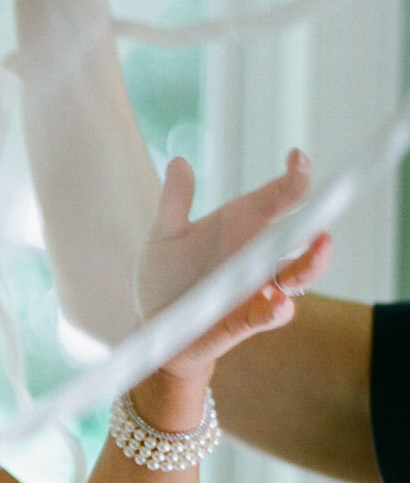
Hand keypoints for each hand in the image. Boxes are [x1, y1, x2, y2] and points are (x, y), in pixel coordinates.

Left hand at [135, 150, 329, 390]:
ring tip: (319, 246)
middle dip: (318, 220)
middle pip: (301, 235)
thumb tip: (178, 161)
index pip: (280, 197)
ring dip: (311, 263)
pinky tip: (276, 299)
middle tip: (330, 203)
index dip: (294, 177)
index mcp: (244, 226)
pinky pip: (268, 316)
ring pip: (297, 276)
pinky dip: (276, 309)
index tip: (296, 157)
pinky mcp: (244, 321)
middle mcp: (258, 255)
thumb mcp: (164, 235)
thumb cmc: (164, 278)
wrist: (152, 324)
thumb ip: (175, 201)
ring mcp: (256, 288)